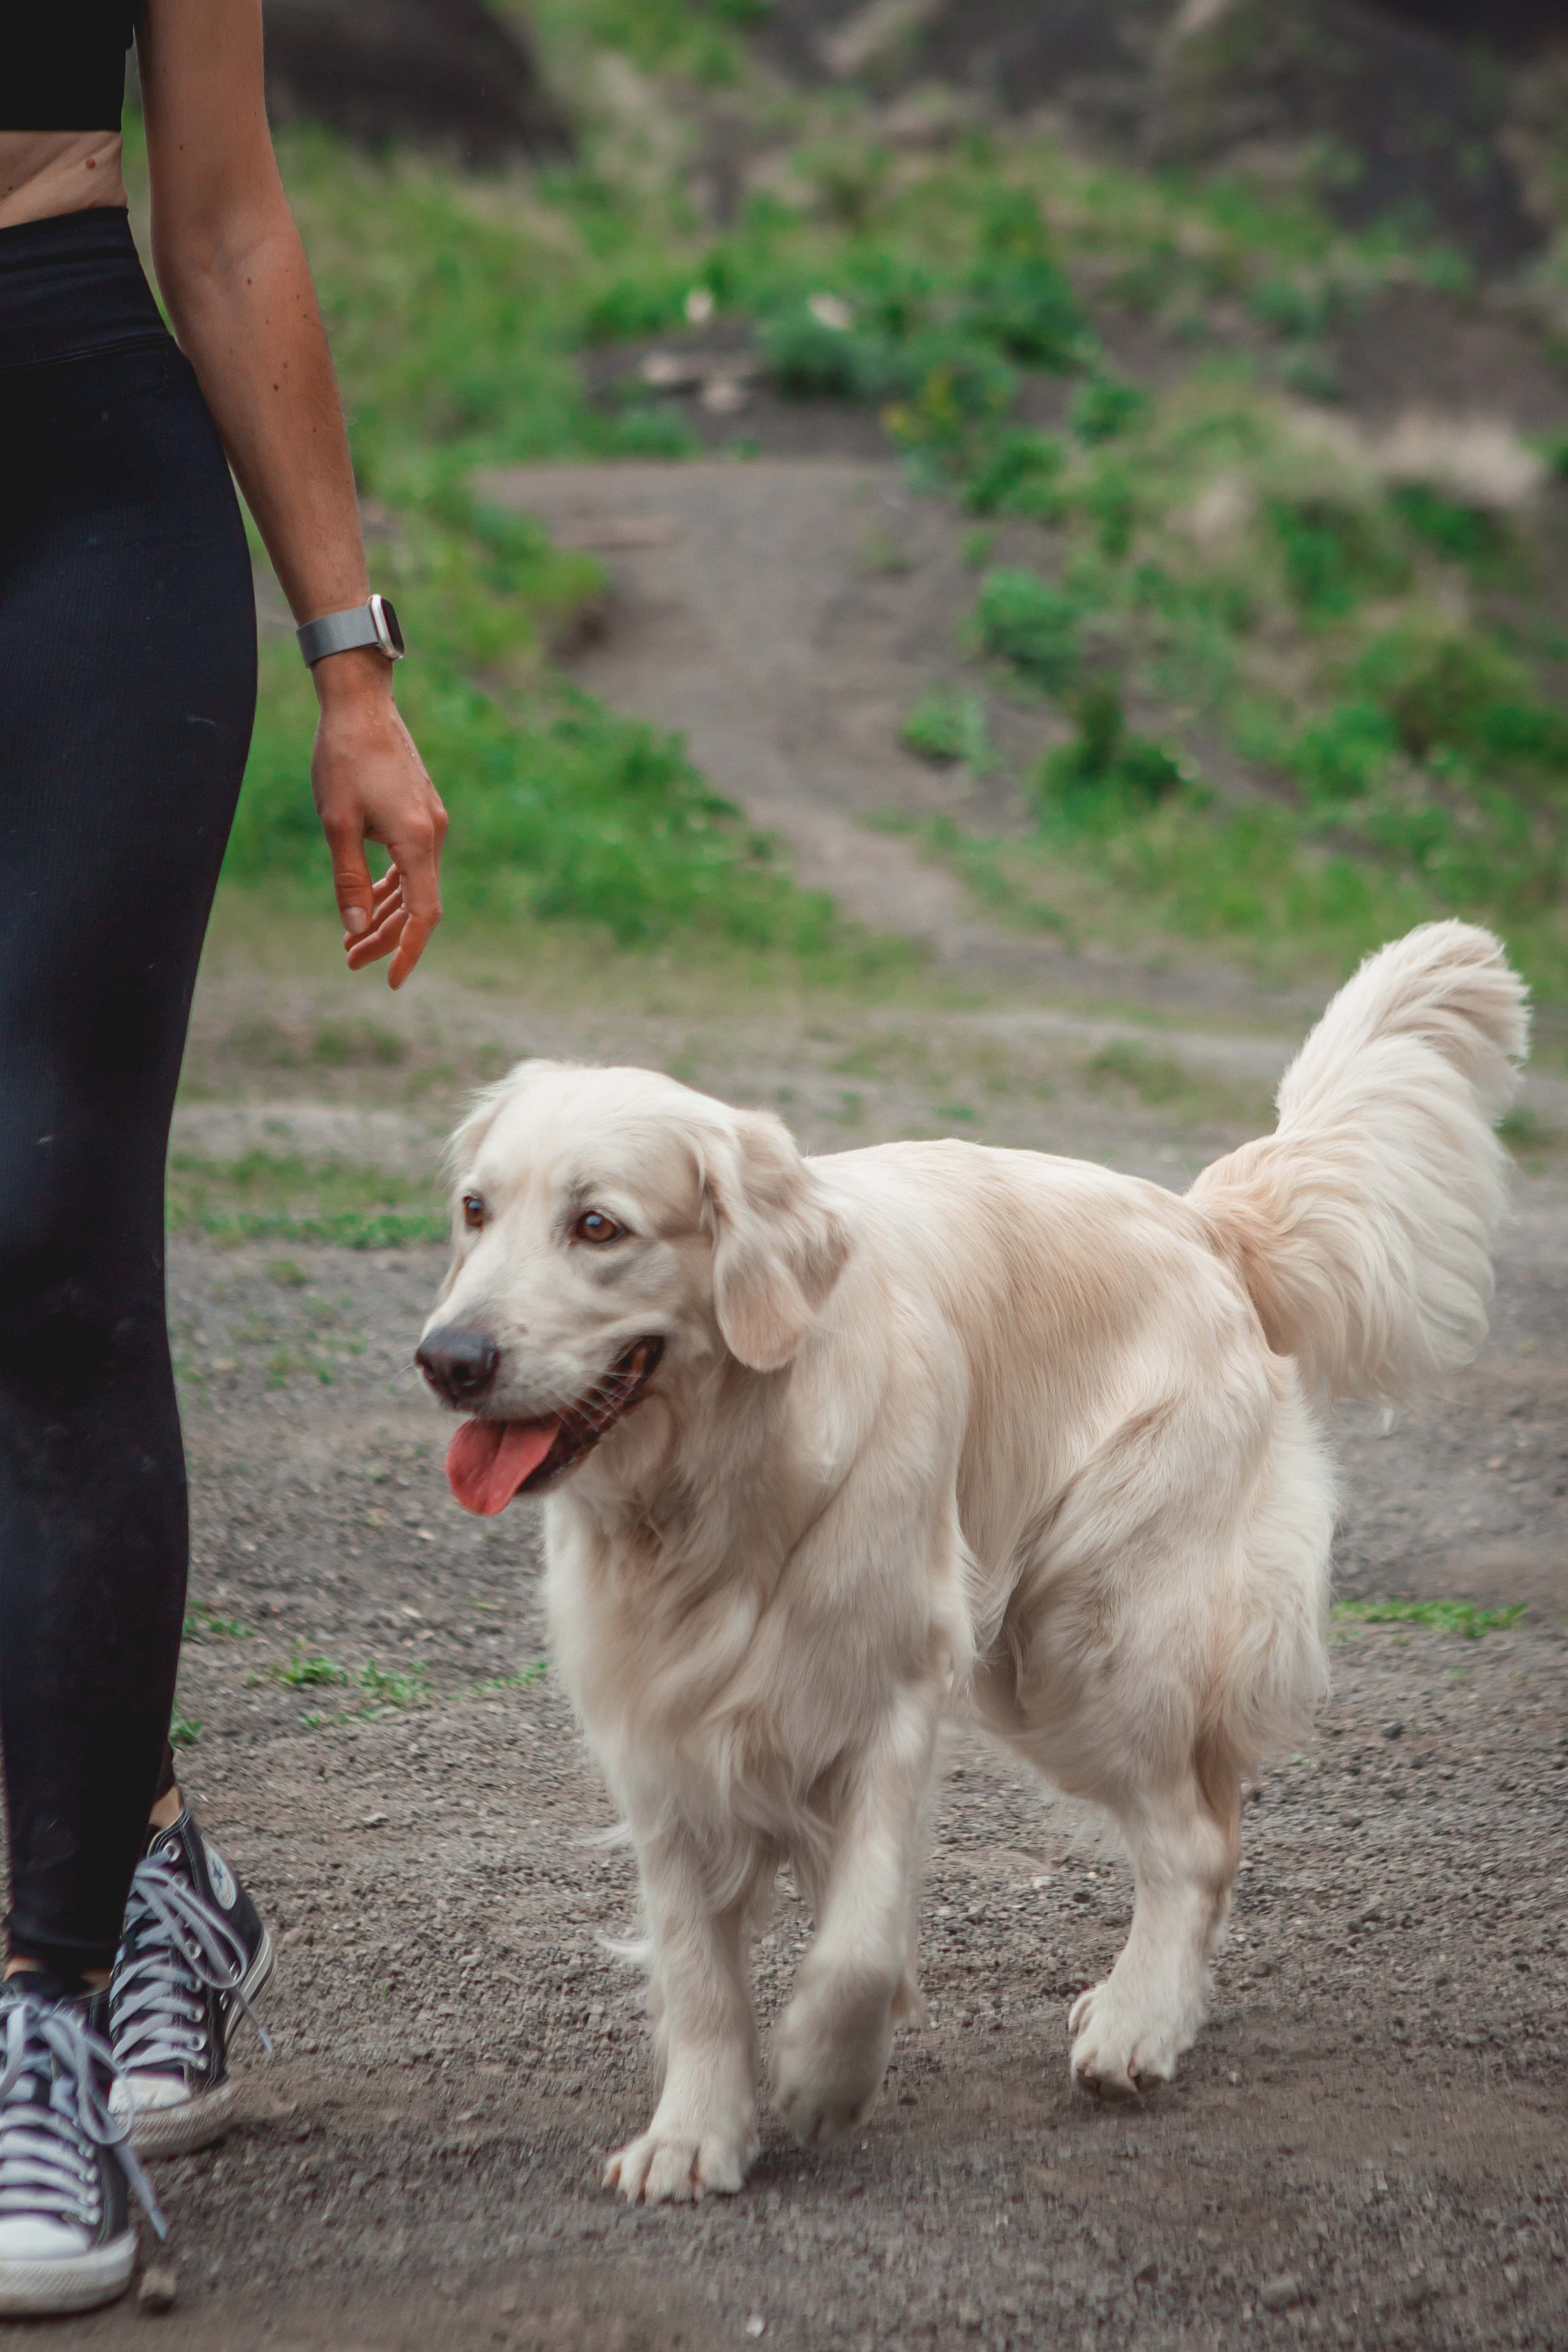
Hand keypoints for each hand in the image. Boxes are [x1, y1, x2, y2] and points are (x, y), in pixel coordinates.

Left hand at [310, 649, 447, 987]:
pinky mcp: (419, 812)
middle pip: (416, 904)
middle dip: (384, 937)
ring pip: (412, 885)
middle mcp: (433, 834)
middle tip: (349, 961)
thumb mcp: (336, 824)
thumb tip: (353, 928)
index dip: (408, 951)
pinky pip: (409, 862)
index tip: (390, 979)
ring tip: (350, 940)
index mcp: (417, 839)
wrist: (360, 702)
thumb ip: (348, 879)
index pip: (422, 913)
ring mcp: (429, 822)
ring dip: (384, 914)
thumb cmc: (343, 757)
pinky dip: (389, 886)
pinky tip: (366, 901)